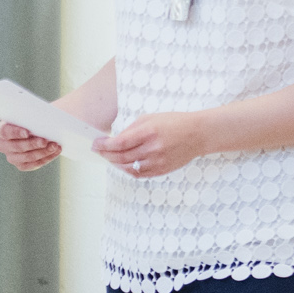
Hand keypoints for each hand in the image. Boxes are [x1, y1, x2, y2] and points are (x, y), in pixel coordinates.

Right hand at [0, 121, 59, 171]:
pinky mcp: (21, 165)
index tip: (27, 132)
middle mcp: (3, 145)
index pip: (5, 132)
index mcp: (1, 130)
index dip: (15, 132)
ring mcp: (12, 157)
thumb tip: (42, 120)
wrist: (36, 129)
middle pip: (17, 146)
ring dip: (42, 152)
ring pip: (27, 157)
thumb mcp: (28, 115)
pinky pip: (33, 164)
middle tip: (45, 141)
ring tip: (54, 146)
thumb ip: (30, 117)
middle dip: (33, 144)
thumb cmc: (30, 119)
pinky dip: (46, 158)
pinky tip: (55, 152)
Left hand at [93, 112, 214, 178]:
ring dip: (114, 163)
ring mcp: (158, 162)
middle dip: (105, 154)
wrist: (198, 134)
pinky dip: (127, 170)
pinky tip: (122, 164)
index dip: (104, 145)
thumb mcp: (150, 118)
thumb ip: (131, 129)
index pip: (119, 143)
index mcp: (149, 132)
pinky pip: (139, 174)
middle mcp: (153, 149)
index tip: (95, 143)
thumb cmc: (174, 123)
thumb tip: (114, 140)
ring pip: (128, 168)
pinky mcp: (162, 170)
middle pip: (121, 157)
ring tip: (108, 157)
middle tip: (98, 150)